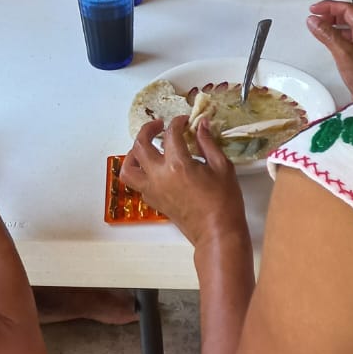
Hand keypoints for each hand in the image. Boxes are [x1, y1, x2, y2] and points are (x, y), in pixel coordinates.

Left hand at [121, 117, 246, 248]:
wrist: (217, 232)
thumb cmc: (224, 201)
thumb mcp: (222, 167)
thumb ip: (208, 143)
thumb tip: (201, 124)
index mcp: (177, 164)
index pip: (171, 133)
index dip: (177, 122)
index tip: (184, 121)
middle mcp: (159, 175)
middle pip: (140, 145)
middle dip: (148, 129)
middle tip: (159, 125)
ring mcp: (152, 190)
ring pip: (129, 167)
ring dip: (133, 153)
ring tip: (146, 147)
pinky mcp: (153, 201)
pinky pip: (136, 182)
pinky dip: (140, 171)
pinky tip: (153, 167)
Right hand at [307, 1, 352, 99]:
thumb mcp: (343, 52)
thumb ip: (327, 34)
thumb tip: (313, 20)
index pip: (347, 8)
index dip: (329, 6)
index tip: (314, 9)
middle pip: (348, 16)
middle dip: (330, 13)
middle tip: (316, 16)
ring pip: (348, 27)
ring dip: (333, 24)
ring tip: (319, 27)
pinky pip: (348, 38)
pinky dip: (336, 35)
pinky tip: (329, 41)